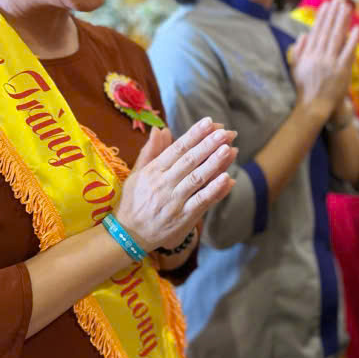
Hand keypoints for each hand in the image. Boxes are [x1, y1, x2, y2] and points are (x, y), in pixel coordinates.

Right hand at [113, 118, 236, 252]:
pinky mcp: (183, 218)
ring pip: (197, 179)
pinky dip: (214, 190)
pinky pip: (201, 202)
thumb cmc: (134, 201)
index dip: (194, 135)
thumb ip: (150, 151)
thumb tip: (160, 129)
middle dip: (208, 145)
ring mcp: (174, 201)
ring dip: (214, 164)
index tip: (209, 122)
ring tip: (229, 149)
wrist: (129, 235)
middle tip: (225, 132)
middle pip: (189, 161)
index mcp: (153, 171)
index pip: (177, 149)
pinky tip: (227, 179)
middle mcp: (164, 184)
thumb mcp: (136, 174)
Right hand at [292, 0, 358, 116]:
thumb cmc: (305, 87)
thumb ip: (299, 50)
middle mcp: (319, 56)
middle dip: (334, 14)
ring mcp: (331, 64)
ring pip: (337, 38)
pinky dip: (353, 40)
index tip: (327, 5)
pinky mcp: (342, 71)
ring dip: (343, 21)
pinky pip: (348, 52)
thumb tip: (304, 34)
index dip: (322, 17)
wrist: (314, 106)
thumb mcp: (296, 67)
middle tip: (339, 0)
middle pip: (328, 31)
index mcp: (308, 54)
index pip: (317, 31)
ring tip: (347, 8)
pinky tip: (357, 28)